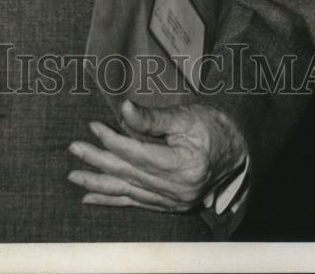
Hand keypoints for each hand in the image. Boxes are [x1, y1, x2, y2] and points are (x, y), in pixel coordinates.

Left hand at [67, 100, 246, 212]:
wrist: (239, 151)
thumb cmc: (213, 127)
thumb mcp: (186, 115)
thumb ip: (153, 118)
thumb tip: (124, 108)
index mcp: (185, 167)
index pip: (139, 155)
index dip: (113, 140)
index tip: (93, 126)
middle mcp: (179, 191)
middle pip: (130, 174)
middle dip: (98, 161)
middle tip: (75, 149)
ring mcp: (175, 202)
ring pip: (129, 192)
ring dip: (100, 183)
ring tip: (75, 175)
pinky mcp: (171, 205)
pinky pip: (136, 203)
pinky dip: (113, 199)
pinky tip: (92, 197)